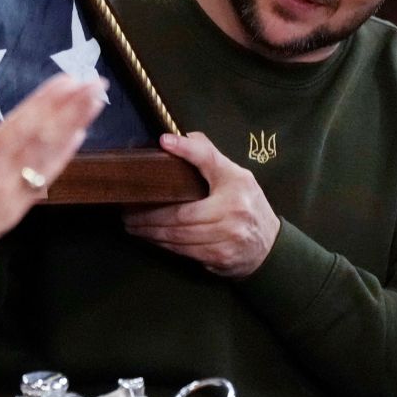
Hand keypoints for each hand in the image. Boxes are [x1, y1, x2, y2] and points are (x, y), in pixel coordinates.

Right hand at [0, 74, 105, 319]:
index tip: (67, 80)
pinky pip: (44, 179)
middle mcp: (3, 181)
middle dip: (71, 109)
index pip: (20, 126)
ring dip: (74, 127)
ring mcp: (13, 198)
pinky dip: (62, 157)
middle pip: (44, 138)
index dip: (45, 102)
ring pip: (50, 156)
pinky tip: (74, 141)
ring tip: (95, 103)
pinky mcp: (14, 212)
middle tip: (95, 83)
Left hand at [121, 131, 279, 277]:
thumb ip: (208, 157)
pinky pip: (184, 251)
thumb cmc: (246, 205)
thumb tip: (177, 138)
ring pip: (178, 236)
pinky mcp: (220, 257)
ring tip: (133, 226)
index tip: (164, 141)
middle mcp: (233, 211)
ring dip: (151, 232)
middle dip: (149, 215)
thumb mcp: (235, 176)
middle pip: (180, 213)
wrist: (269, 246)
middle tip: (127, 212)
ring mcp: (228, 237)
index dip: (186, 150)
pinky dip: (164, 245)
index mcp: (236, 184)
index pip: (209, 161)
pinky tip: (151, 238)